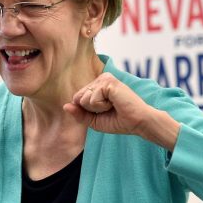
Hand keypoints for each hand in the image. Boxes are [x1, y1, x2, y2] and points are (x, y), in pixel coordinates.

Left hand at [63, 72, 180, 149]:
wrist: (137, 123)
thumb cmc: (119, 121)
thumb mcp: (94, 121)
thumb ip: (79, 114)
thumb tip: (65, 106)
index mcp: (97, 86)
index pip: (77, 99)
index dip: (87, 111)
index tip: (105, 111)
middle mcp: (100, 79)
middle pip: (78, 97)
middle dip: (90, 109)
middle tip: (109, 109)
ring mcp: (105, 78)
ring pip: (84, 98)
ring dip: (97, 108)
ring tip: (112, 105)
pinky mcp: (109, 81)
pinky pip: (92, 98)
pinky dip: (101, 106)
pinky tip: (114, 103)